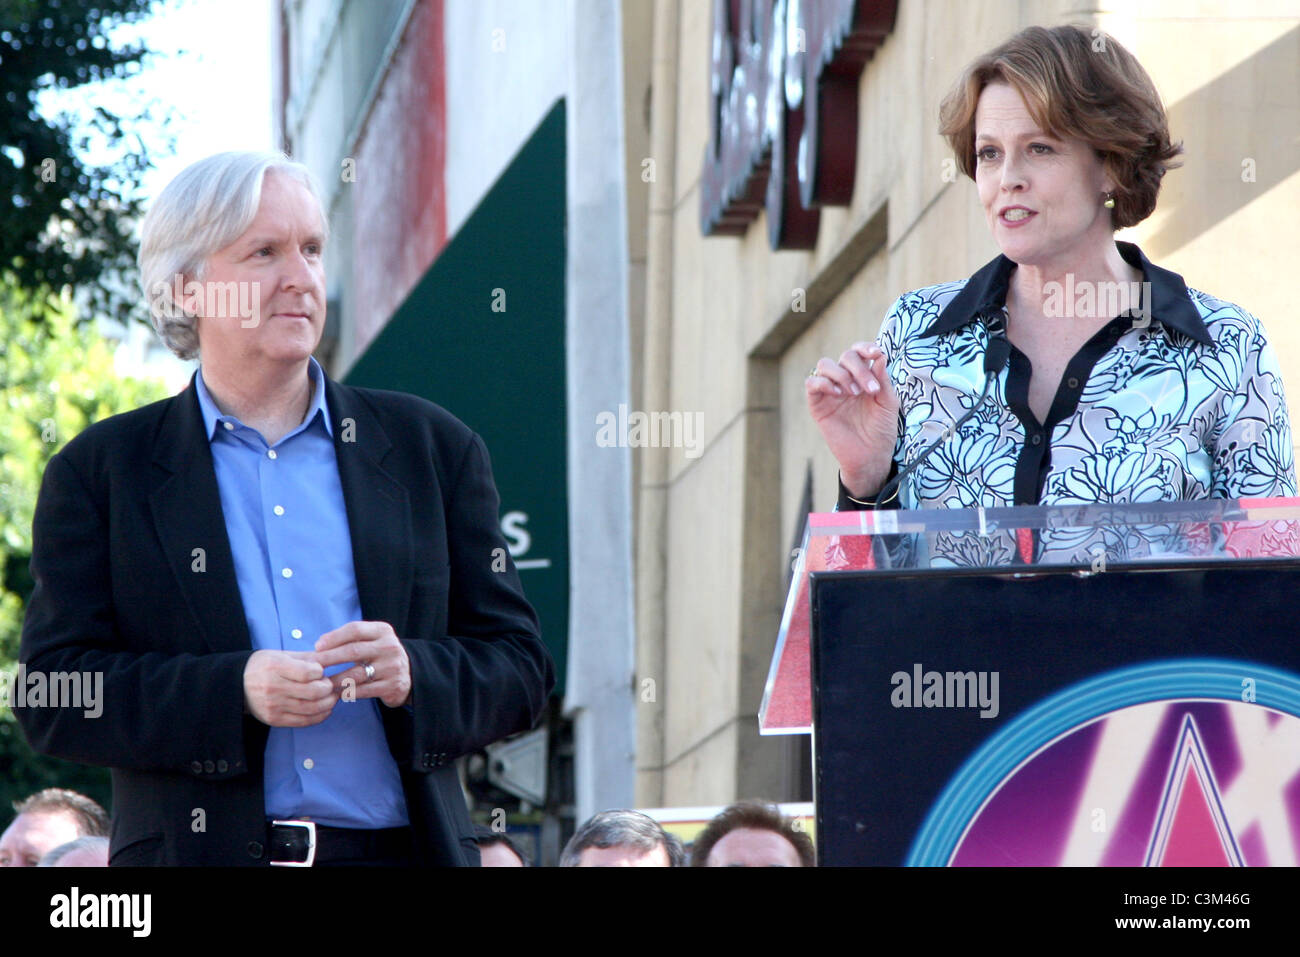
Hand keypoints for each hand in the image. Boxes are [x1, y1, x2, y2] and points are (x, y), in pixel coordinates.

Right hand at [242, 650, 337, 726]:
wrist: (236, 685)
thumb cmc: (263, 666)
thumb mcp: (282, 655)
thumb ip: (307, 657)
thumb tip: (333, 658)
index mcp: (275, 667)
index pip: (307, 673)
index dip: (320, 672)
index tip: (320, 671)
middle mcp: (273, 687)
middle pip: (313, 692)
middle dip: (328, 688)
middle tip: (330, 684)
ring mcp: (273, 706)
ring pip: (311, 708)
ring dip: (328, 703)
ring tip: (332, 697)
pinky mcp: (274, 719)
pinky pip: (304, 721)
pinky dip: (319, 716)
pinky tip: (325, 709)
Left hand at [313, 620, 411, 708]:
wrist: (409, 675)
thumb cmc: (380, 655)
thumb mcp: (373, 640)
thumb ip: (351, 639)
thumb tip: (320, 645)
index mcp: (383, 631)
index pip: (355, 630)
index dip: (334, 637)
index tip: (317, 646)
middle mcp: (390, 647)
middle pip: (353, 651)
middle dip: (329, 658)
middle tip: (313, 665)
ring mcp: (392, 667)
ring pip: (356, 674)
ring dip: (335, 679)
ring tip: (321, 683)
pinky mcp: (391, 686)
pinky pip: (363, 690)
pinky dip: (347, 692)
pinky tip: (337, 693)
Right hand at [805, 341, 899, 496]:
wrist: (870, 457)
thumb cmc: (881, 430)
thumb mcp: (888, 403)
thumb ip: (883, 379)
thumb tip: (880, 356)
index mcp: (864, 377)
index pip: (859, 352)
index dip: (865, 347)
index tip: (876, 354)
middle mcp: (846, 380)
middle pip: (845, 356)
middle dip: (859, 369)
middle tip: (870, 390)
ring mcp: (830, 391)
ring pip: (825, 364)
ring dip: (842, 375)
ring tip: (854, 393)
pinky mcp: (818, 404)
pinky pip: (812, 383)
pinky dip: (824, 383)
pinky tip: (838, 394)